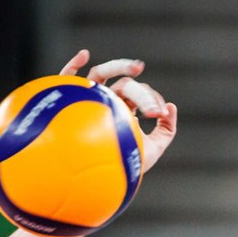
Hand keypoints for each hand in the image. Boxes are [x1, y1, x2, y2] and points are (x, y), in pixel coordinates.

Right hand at [59, 50, 178, 170]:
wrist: (95, 181)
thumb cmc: (122, 167)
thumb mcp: (152, 151)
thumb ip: (167, 131)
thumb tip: (171, 107)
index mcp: (123, 110)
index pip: (140, 94)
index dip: (152, 100)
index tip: (159, 115)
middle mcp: (105, 101)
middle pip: (126, 87)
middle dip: (143, 96)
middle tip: (153, 112)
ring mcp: (86, 98)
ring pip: (101, 75)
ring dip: (118, 66)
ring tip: (137, 68)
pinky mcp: (68, 102)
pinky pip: (65, 80)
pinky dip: (72, 65)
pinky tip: (85, 55)